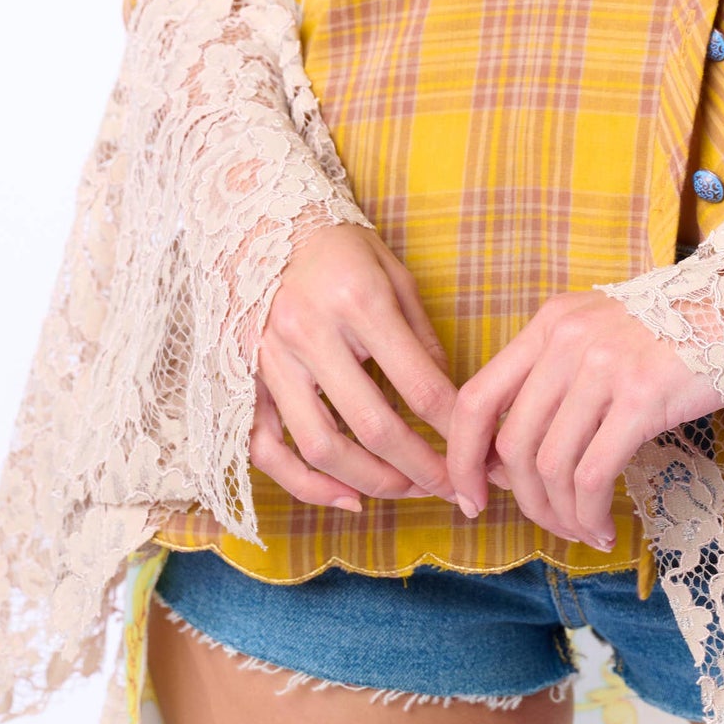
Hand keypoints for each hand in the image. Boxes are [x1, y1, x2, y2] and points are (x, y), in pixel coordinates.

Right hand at [250, 224, 457, 511]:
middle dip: (423, 468)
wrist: (261, 226)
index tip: (482, 452)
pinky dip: (307, 484)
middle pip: (374, 426)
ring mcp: (268, 361)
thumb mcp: (395, 278)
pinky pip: (267, 450)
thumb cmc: (341, 252)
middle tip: (455, 487)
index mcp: (358, 303)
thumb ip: (423, 341)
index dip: (457, 427)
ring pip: (321, 447)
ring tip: (409, 489)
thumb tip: (453, 405)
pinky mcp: (241, 381)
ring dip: (373, 481)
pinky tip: (346, 497)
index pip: (419, 385)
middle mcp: (308, 334)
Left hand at [445, 291, 723, 551]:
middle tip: (546, 525)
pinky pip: (594, 476)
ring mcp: (604, 368)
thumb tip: (507, 459)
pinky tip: (604, 530)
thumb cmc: (676, 332)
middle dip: (522, 501)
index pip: (475, 397)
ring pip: (551, 467)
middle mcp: (567, 340)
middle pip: (512, 444)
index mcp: (549, 323)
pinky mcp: (642, 397)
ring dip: (561, 515)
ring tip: (583, 531)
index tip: (470, 497)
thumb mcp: (602, 335)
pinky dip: (590, 515)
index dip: (462, 457)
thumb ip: (554, 379)